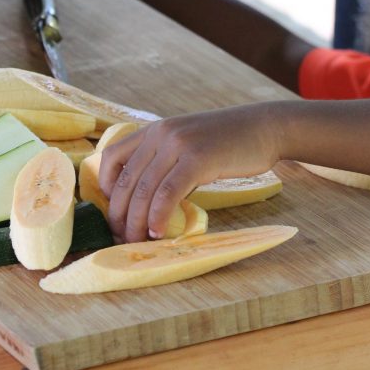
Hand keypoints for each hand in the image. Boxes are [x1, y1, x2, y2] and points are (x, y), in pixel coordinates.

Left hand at [99, 105, 282, 242]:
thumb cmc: (229, 143)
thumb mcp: (188, 144)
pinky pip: (168, 193)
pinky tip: (159, 232)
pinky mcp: (197, 159)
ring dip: (137, 222)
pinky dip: (159, 217)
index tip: (114, 211)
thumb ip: (166, 163)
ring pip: (144, 190)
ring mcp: (177, 144)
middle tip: (121, 238)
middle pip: (126, 180)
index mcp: (154, 130)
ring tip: (136, 242)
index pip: (111, 157)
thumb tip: (148, 202)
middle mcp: (160, 134)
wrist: (264, 128)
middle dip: (119, 214)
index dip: (105, 188)